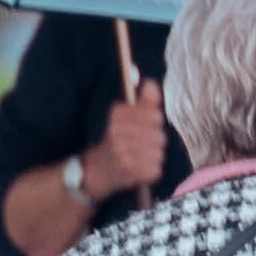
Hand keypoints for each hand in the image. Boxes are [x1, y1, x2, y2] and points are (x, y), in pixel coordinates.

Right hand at [86, 74, 168, 199]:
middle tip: (144, 142)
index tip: (147, 124)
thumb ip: (143, 100)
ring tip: (141, 155)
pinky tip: (139, 166)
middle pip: (159, 134)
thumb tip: (150, 82)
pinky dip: (151, 168)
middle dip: (155, 139)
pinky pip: (155, 168)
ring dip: (154, 154)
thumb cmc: (116, 139)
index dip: (155, 120)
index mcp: (117, 117)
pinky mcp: (130, 173)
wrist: (96, 170)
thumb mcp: (125, 116)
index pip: (155, 115)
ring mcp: (124, 156)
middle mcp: (117, 135)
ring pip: (158, 152)